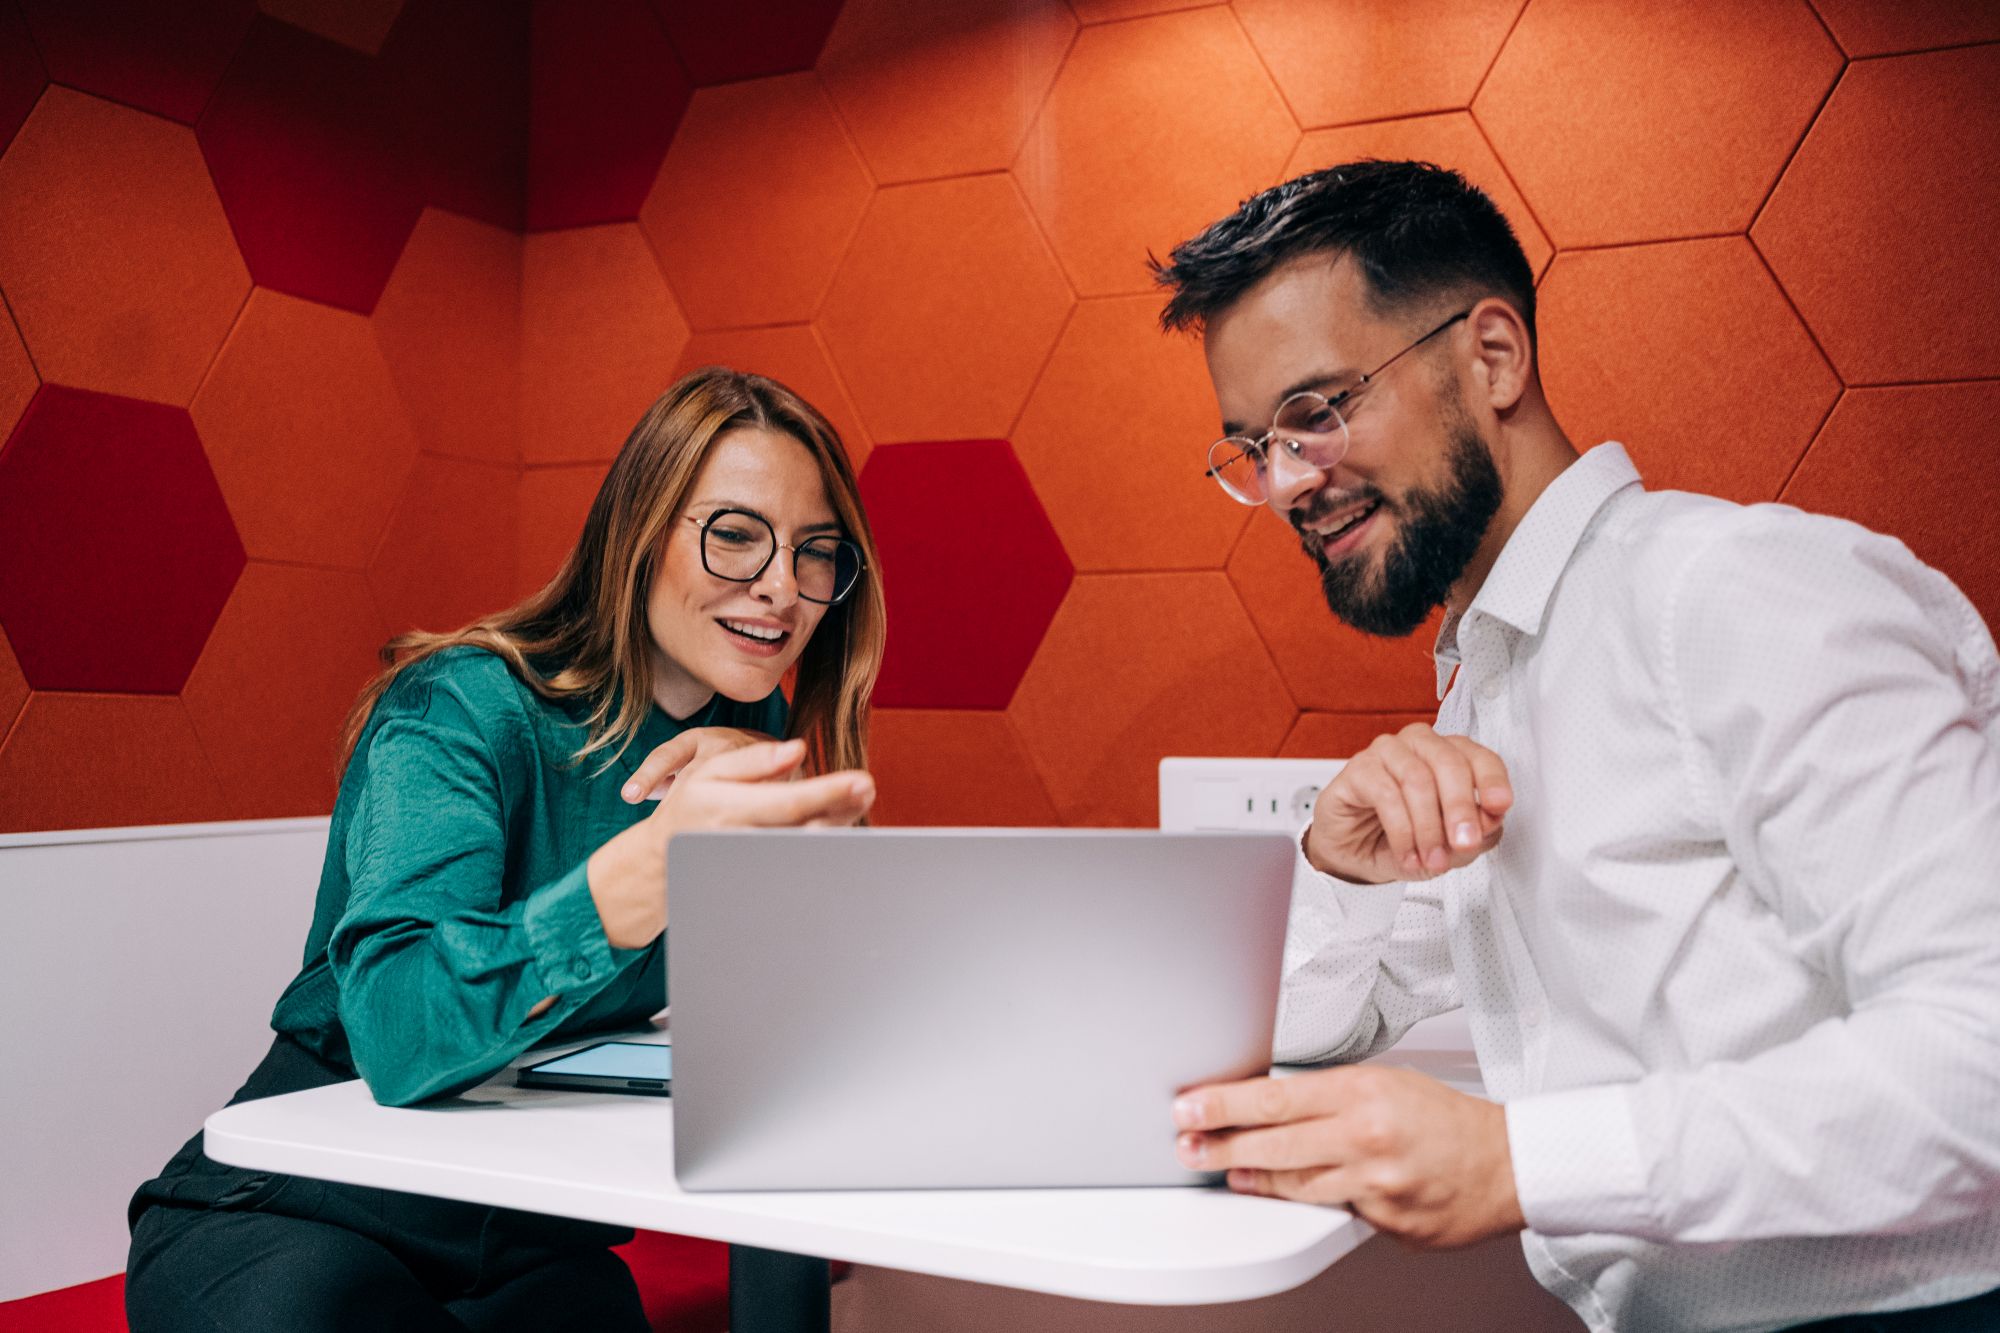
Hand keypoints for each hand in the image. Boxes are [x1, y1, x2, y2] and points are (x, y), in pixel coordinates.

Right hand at [586, 738, 874, 947]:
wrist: (666, 858)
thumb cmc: (692, 804)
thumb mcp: (710, 770)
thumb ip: (756, 760)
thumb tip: (799, 749)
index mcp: (732, 810)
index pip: (789, 802)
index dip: (827, 792)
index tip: (861, 779)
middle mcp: (747, 840)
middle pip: (807, 828)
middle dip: (842, 808)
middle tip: (867, 786)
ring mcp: (758, 863)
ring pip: (809, 847)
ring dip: (840, 823)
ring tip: (860, 797)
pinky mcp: (767, 875)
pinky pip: (803, 859)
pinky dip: (827, 841)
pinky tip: (842, 820)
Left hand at [1172, 1064, 1523, 1248]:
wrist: (1507, 1164)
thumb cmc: (1447, 1120)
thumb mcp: (1386, 1082)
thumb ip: (1330, 1094)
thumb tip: (1272, 1101)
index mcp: (1363, 1093)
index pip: (1274, 1097)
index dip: (1223, 1104)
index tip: (1190, 1106)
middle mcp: (1365, 1136)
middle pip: (1273, 1143)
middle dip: (1220, 1144)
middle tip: (1188, 1144)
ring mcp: (1374, 1182)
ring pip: (1295, 1183)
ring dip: (1252, 1177)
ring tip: (1225, 1171)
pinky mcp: (1385, 1219)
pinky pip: (1332, 1209)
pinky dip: (1306, 1201)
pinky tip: (1282, 1194)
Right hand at [1305, 724, 1511, 882]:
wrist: (1356, 854)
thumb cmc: (1404, 839)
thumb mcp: (1450, 846)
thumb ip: (1477, 834)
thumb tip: (1490, 821)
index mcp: (1451, 755)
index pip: (1479, 757)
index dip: (1492, 780)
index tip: (1499, 806)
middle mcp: (1421, 746)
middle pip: (1449, 763)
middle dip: (1460, 808)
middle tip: (1464, 843)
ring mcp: (1387, 752)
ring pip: (1417, 779)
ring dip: (1428, 827)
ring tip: (1432, 860)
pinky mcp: (1358, 768)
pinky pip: (1385, 794)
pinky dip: (1401, 832)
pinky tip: (1407, 855)